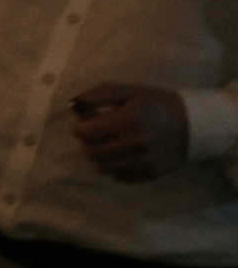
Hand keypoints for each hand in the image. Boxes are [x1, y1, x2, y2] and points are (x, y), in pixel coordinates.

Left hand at [71, 83, 190, 181]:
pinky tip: (122, 154)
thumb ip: (99, 94)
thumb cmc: (157, 104)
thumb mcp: (130, 91)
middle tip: (97, 133)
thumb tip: (72, 104)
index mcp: (130, 119)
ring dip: (99, 156)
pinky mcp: (150, 174)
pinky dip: (114, 166)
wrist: (195, 125)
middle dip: (88, 142)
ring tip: (108, 144)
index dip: (81, 127)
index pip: (85, 133)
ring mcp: (144, 162)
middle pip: (91, 152)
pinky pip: (118, 176)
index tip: (89, 121)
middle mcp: (137, 143)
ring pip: (102, 167)